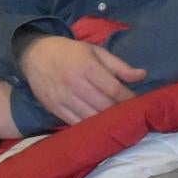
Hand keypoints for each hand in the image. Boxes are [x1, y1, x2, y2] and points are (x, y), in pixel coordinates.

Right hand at [18, 33, 146, 123]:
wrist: (35, 54)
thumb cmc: (70, 52)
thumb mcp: (95, 51)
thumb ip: (119, 66)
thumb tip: (142, 75)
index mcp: (87, 66)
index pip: (114, 89)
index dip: (129, 98)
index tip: (137, 102)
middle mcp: (74, 84)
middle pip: (104, 106)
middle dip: (119, 111)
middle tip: (128, 112)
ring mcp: (63, 98)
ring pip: (91, 118)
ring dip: (106, 121)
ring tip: (116, 120)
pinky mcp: (54, 108)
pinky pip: (76, 123)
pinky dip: (89, 126)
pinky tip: (98, 124)